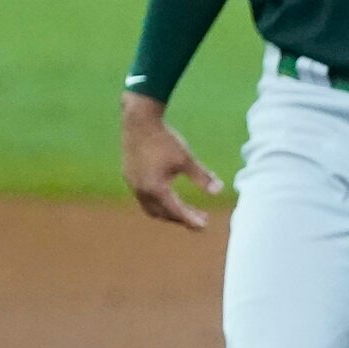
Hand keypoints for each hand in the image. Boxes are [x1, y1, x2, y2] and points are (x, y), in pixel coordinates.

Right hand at [121, 92, 222, 229]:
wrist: (139, 120)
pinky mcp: (129, 176)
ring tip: (186, 210)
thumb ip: (202, 177)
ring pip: (151, 208)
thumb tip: (219, 191)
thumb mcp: (186, 159)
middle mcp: (141, 190)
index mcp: (156, 189)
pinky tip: (169, 195)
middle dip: (181, 218)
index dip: (191, 220)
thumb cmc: (164, 139)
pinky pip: (144, 197)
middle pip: (163, 214)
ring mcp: (133, 184)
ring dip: (168, 212)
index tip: (204, 227)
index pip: (176, 212)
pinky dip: (158, 202)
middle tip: (200, 219)